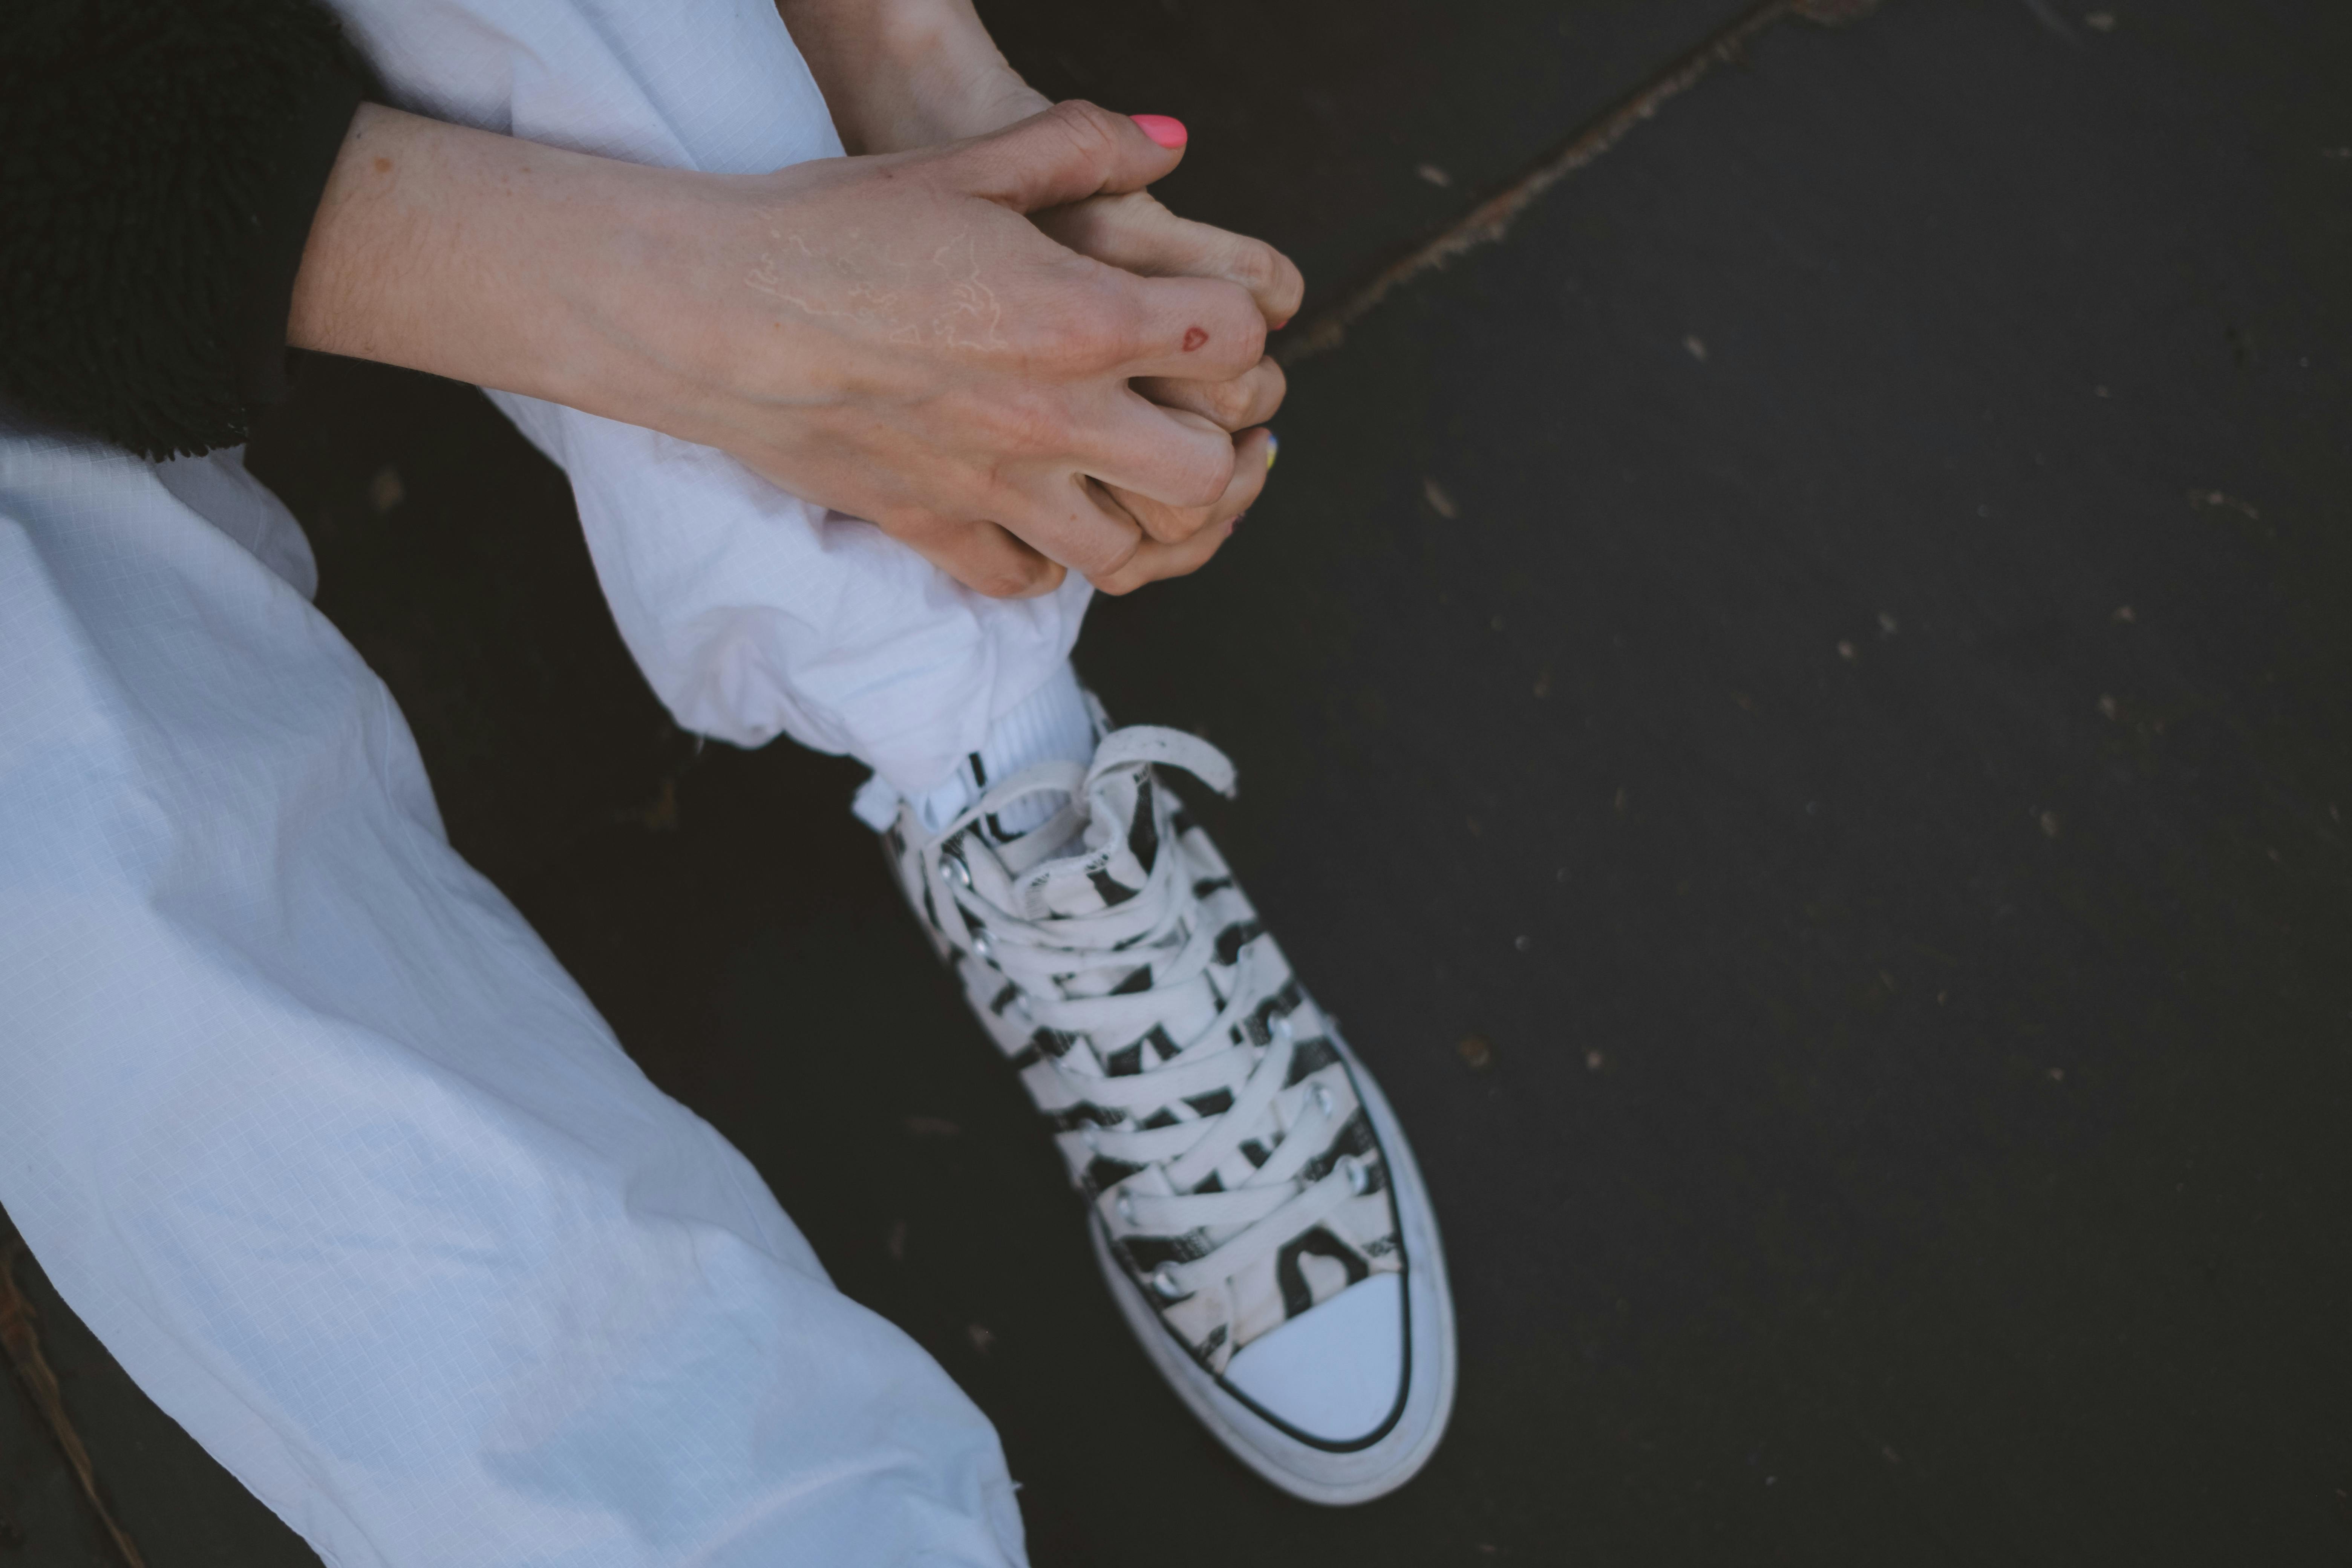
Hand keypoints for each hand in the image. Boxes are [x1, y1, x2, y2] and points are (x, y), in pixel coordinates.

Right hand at [780, 0, 1300, 562]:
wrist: (711, 307)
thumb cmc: (833, 225)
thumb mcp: (969, 161)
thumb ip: (1082, 144)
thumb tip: (1169, 145)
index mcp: (1081, 318)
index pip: (1235, 341)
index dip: (1245, 327)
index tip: (1218, 320)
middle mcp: (1055, 419)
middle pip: (1206, 475)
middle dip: (1225, 451)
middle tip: (1211, 425)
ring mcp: (996, 488)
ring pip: (1126, 555)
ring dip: (1148, 524)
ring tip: (1143, 487)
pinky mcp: (933, 528)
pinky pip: (1022, 581)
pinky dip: (1045, 563)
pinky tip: (1043, 522)